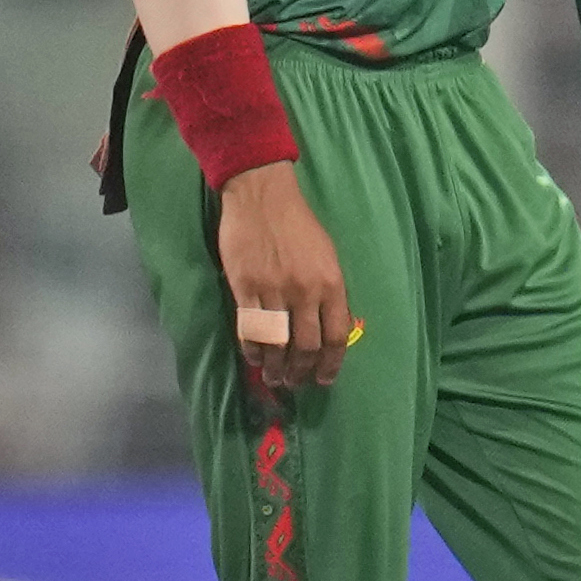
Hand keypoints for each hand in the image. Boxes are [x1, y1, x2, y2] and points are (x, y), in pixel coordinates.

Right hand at [217, 160, 358, 393]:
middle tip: (295, 383)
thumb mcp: (327, 256)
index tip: (324, 379)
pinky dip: (253, 350)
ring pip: (277, 343)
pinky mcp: (245, 288)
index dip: (330, 363)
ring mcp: (274, 291)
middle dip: (301, 371)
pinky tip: (255, 359)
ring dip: (276, 368)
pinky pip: (250, 330)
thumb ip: (330, 292)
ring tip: (274, 379)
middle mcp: (305, 291)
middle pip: (305, 346)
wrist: (263, 197)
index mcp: (331, 283)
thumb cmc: (299, 225)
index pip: (336, 335)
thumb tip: (331, 327)